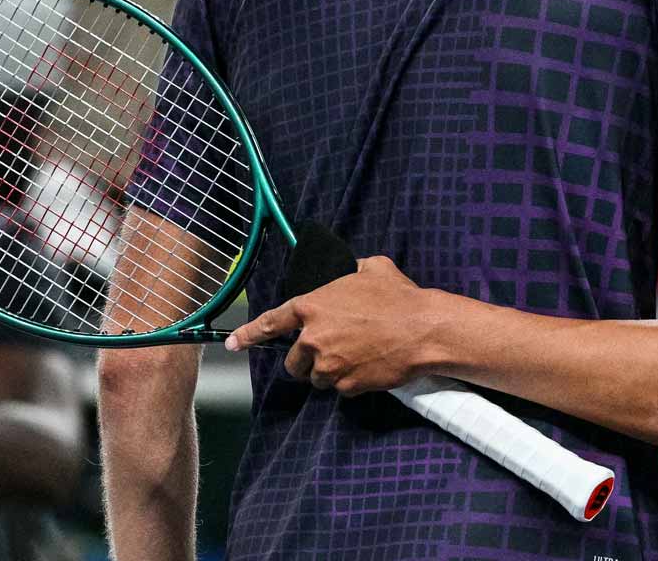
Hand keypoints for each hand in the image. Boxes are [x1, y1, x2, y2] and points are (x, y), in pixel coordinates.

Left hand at [226, 255, 443, 394]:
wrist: (424, 329)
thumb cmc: (400, 296)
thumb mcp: (374, 268)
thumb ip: (353, 271)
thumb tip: (354, 271)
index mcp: (312, 306)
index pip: (271, 323)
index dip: (249, 335)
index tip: (232, 345)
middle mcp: (313, 338)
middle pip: (293, 362)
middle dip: (307, 360)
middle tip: (332, 350)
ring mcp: (329, 364)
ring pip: (316, 378)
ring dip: (330, 372)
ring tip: (357, 356)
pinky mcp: (346, 385)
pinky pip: (341, 389)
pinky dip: (351, 381)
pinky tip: (370, 366)